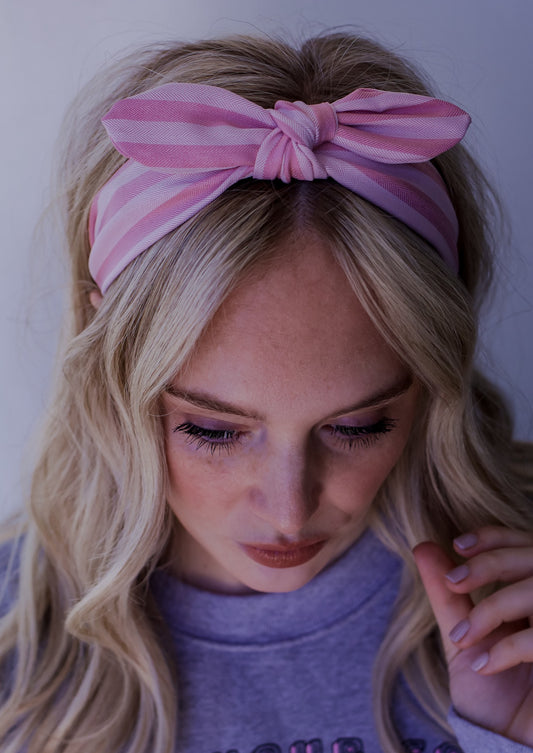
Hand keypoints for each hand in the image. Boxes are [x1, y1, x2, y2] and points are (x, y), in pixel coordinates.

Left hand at [413, 527, 532, 746]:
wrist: (509, 747)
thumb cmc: (492, 696)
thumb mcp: (463, 641)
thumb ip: (448, 596)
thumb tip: (423, 546)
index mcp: (532, 597)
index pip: (522, 546)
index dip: (494, 537)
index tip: (458, 545)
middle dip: (490, 563)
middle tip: (455, 581)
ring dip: (492, 609)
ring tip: (464, 638)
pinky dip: (507, 648)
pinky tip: (484, 666)